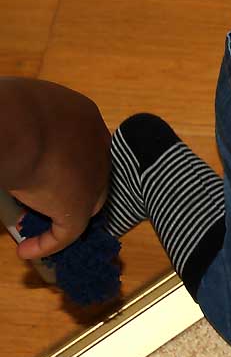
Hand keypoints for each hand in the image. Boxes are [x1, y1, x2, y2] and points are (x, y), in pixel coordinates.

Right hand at [10, 118, 110, 259]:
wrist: (14, 123)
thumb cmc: (8, 108)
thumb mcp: (18, 106)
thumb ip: (22, 122)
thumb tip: (9, 133)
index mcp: (82, 115)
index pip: (82, 143)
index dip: (64, 158)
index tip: (41, 169)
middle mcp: (97, 144)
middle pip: (91, 173)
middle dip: (70, 187)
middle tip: (42, 198)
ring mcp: (93, 176)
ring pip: (85, 202)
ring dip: (62, 215)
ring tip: (34, 223)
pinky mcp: (79, 204)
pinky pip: (68, 230)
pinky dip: (49, 243)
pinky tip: (27, 250)